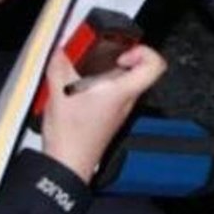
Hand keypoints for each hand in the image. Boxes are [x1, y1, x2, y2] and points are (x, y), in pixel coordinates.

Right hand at [41, 44, 166, 181]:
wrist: (68, 163)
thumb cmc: (72, 136)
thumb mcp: (59, 92)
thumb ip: (60, 64)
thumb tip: (60, 51)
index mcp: (122, 92)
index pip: (155, 66)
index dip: (144, 51)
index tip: (124, 52)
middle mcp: (125, 101)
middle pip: (137, 71)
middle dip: (118, 57)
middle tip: (101, 56)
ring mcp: (118, 110)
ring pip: (123, 82)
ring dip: (106, 71)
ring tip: (86, 71)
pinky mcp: (108, 116)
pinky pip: (111, 93)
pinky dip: (98, 84)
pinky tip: (78, 87)